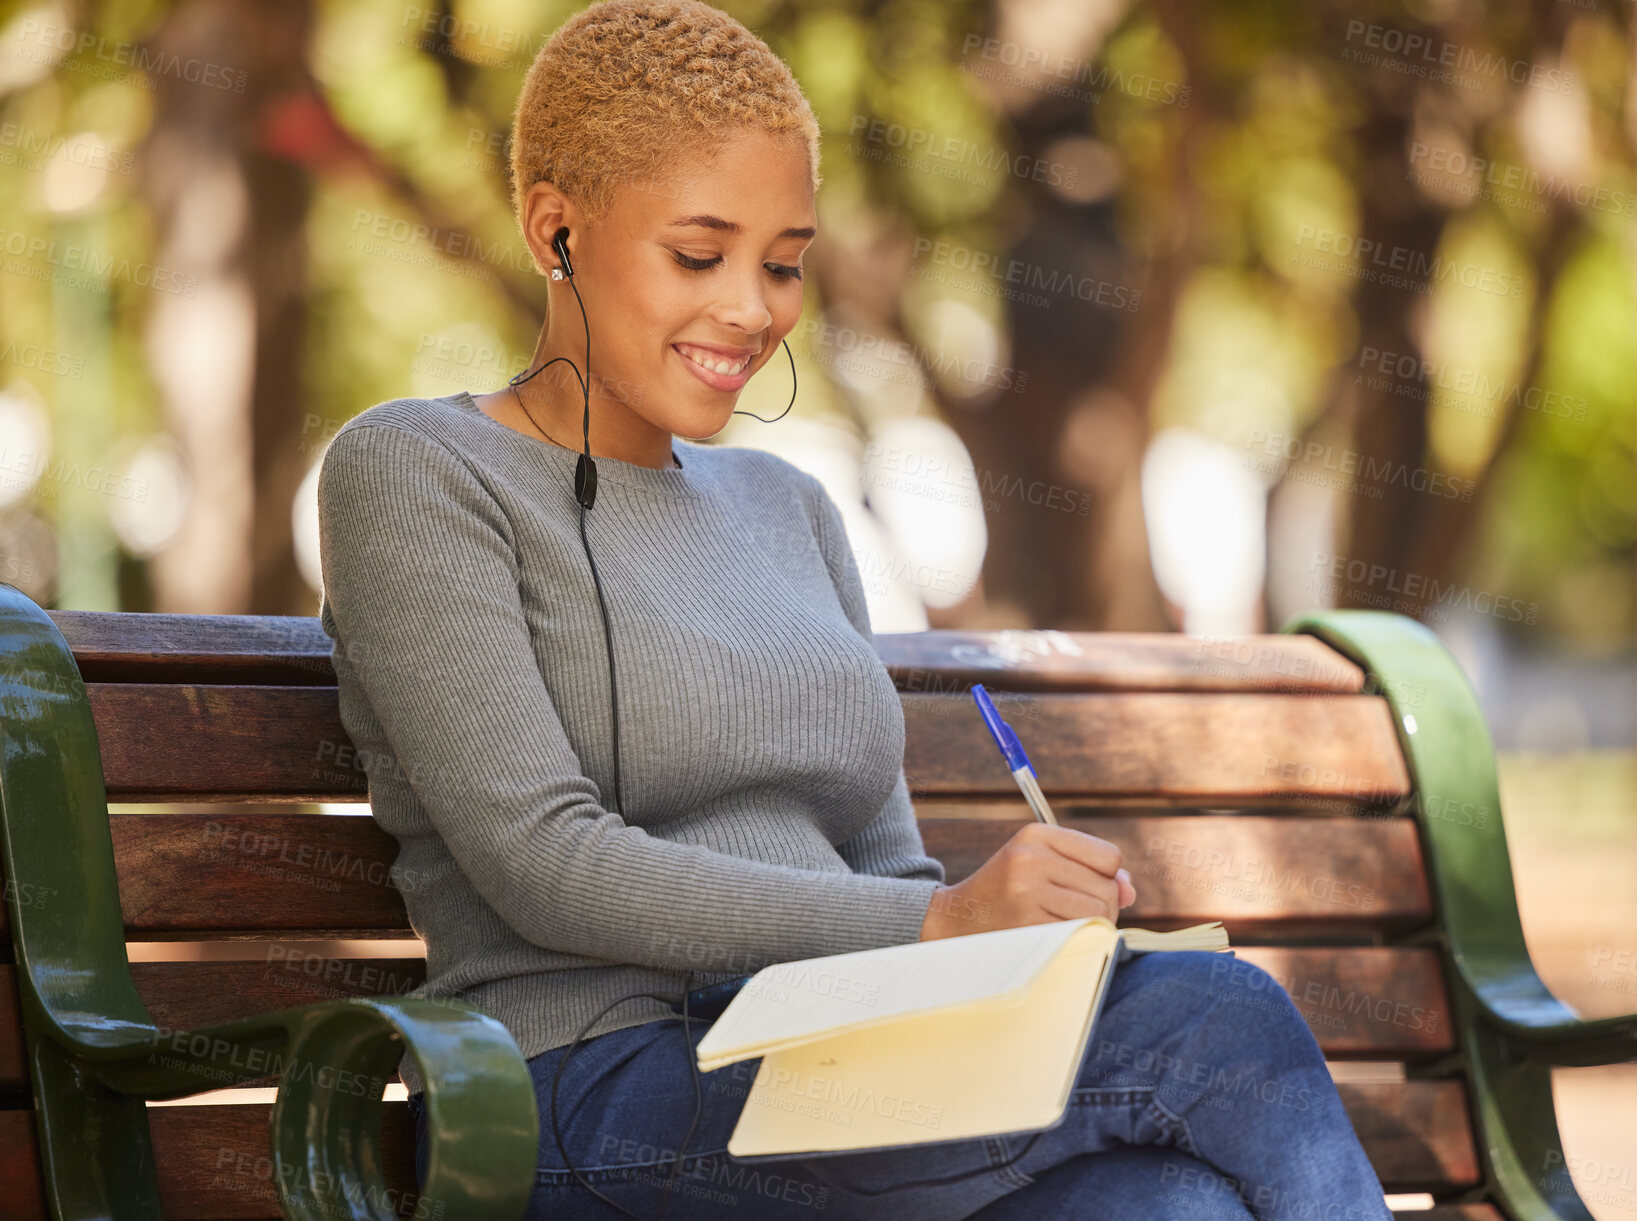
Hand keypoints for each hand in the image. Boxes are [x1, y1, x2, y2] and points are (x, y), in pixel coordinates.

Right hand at [918, 822, 1136, 941]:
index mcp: (1037, 834)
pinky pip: (1079, 934)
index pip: (1108, 856)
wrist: (956, 919)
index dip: (1106, 877)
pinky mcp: (1026, 923)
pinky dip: (1076, 940)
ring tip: (1063, 924)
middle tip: (1073, 913)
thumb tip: (1130, 890)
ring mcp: (1028, 891)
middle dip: (1102, 906)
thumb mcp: (1042, 864)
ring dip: (1091, 926)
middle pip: (1107, 888)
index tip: (1084, 886)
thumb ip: (1091, 870)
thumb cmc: (1009, 892)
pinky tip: (1053, 937)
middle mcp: (1032, 857)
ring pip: (1098, 913)